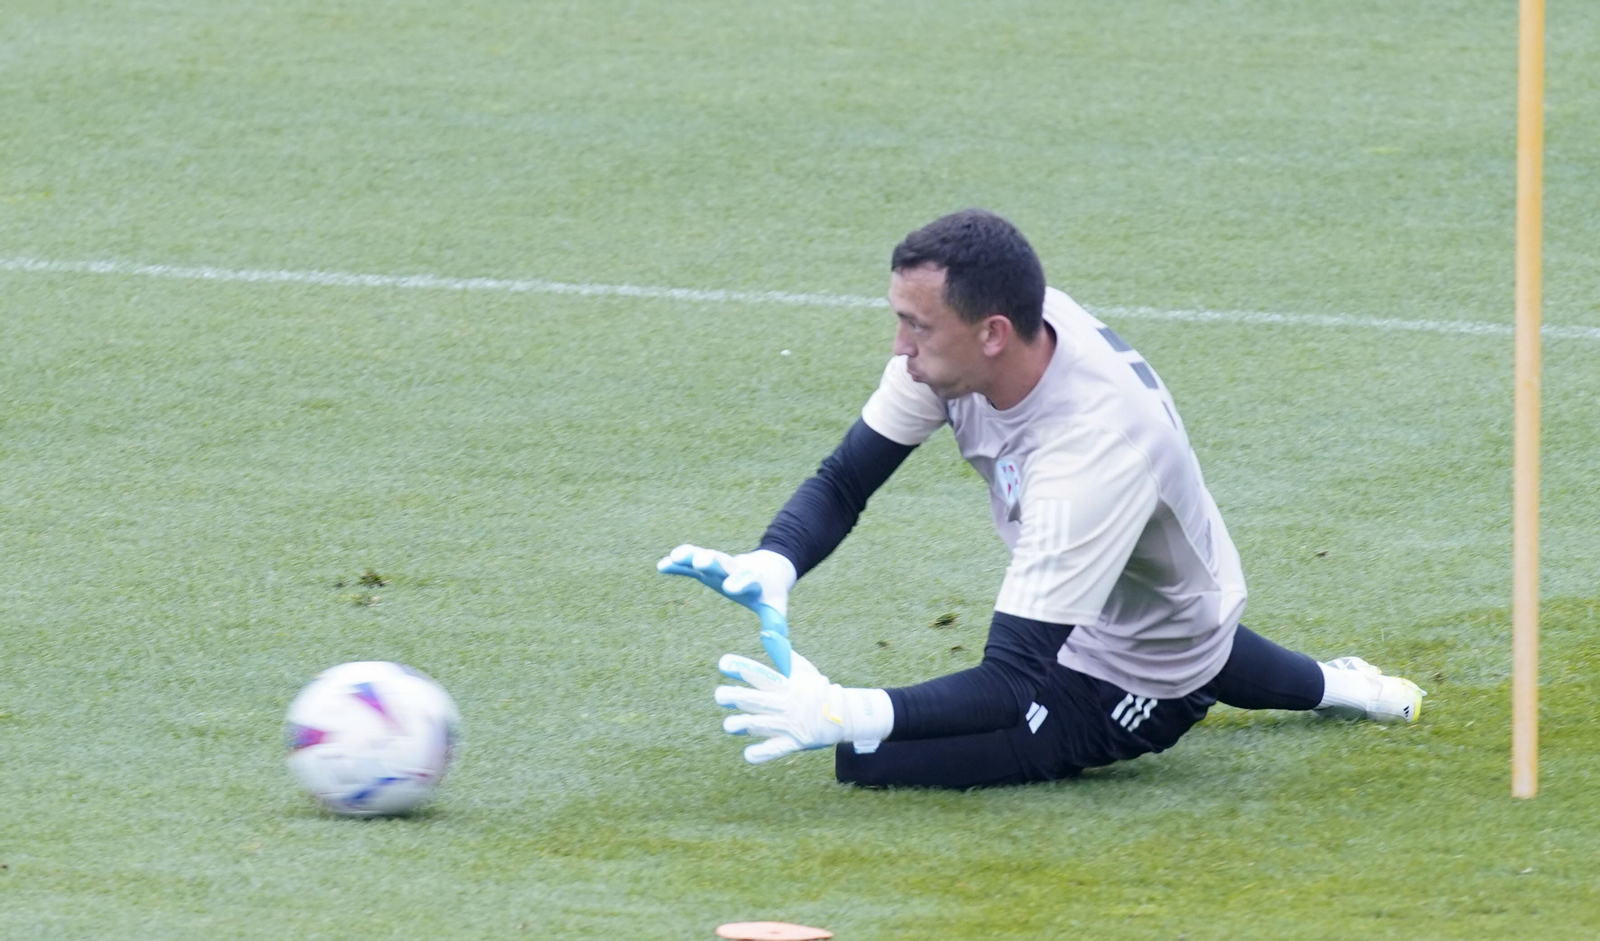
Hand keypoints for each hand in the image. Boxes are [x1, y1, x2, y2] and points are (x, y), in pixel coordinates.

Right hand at [658, 545, 796, 674]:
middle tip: (701, 563)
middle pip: (724, 562)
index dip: (740, 583)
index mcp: (753, 580)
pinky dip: (678, 562)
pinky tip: (663, 565)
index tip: (730, 588)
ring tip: (675, 557)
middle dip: (712, 562)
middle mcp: (735, 569)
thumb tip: (785, 662)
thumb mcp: (775, 608)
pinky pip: (690, 561)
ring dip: (691, 556)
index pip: (747, 580)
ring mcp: (720, 564)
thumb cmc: (769, 593)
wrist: (769, 566)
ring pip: (705, 556)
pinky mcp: (707, 564)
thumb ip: (776, 629)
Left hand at [715, 650, 890, 763]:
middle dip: (736, 697)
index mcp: (786, 685)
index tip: (723, 664)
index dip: (742, 668)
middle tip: (719, 695)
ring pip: (762, 725)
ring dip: (744, 725)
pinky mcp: (794, 742)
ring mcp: (789, 725)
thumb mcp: (804, 669)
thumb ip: (783, 654)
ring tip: (728, 725)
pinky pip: (777, 749)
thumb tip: (766, 633)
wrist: (843, 716)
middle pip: (757, 700)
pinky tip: (748, 754)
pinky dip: (763, 753)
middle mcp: (786, 704)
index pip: (761, 674)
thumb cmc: (817, 690)